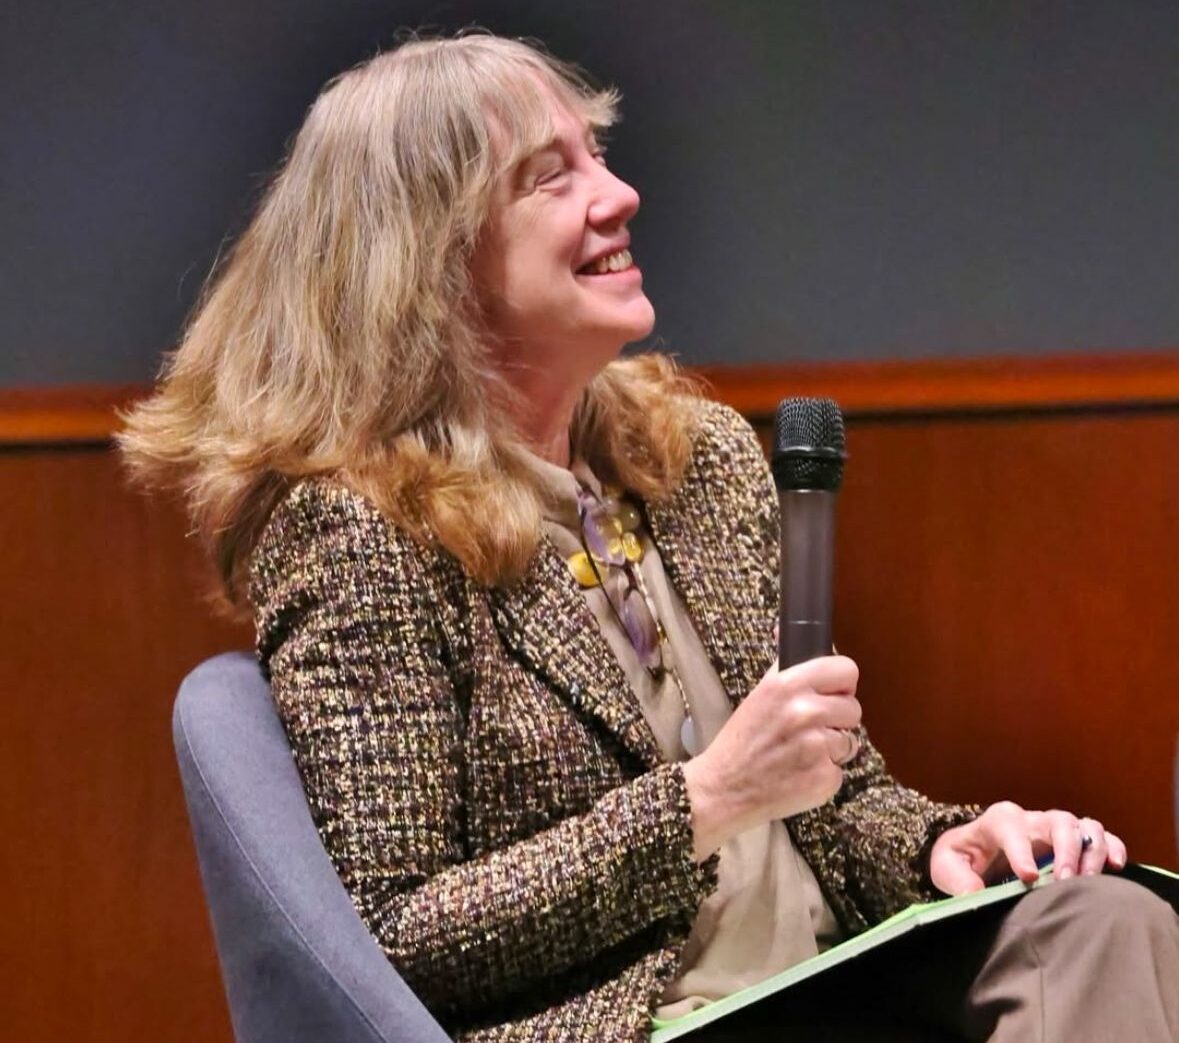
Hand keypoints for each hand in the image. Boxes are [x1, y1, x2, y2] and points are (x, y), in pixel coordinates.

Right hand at [682, 655, 860, 860]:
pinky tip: (799, 773)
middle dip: (836, 720)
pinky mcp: (824, 778)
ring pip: (849, 741)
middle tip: (810, 729)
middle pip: (853, 708)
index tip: (832, 694)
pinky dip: (824, 774)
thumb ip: (785, 668)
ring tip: (801, 753)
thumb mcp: (759, 694)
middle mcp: (805, 712)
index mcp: (788, 685)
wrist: (723, 788)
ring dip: (831, 749)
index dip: (842, 685)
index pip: (846, 671)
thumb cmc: (739, 742)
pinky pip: (840, 770)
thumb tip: (784, 629)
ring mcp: (817, 747)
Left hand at [929, 800, 1127, 894]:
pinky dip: (1112, 847)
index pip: (1011, 828)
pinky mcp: (1076, 843)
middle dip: (1065, 851)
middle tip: (1065, 883)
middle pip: (1058, 822)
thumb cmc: (963, 860)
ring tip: (1087, 882)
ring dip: (1091, 852)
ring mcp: (1056, 830)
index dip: (1021, 851)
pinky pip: (1102, 836)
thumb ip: (957, 878)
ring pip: (1084, 826)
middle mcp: (1031, 820)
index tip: (1028, 878)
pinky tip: (1115, 866)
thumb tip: (976, 895)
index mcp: (998, 821)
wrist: (976, 856)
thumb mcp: (946, 867)